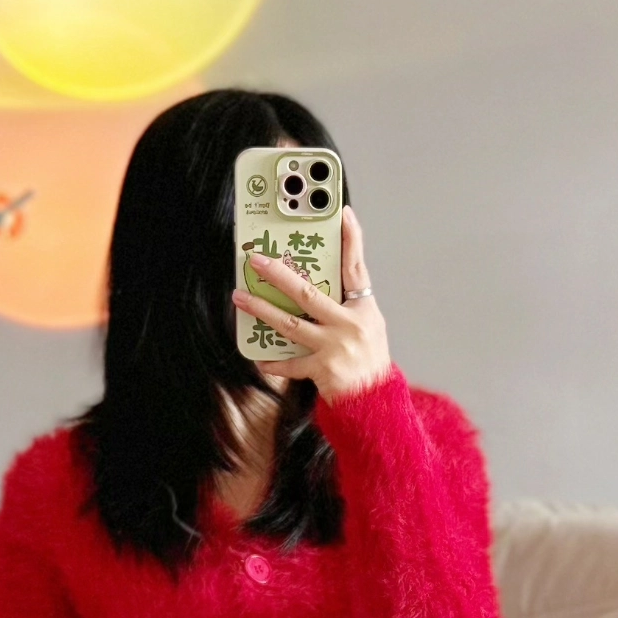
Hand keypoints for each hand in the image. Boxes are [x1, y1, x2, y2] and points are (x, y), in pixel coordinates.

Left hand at [233, 204, 390, 402]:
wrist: (377, 401)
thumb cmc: (370, 362)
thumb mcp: (369, 326)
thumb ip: (348, 306)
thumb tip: (317, 286)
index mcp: (363, 310)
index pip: (356, 268)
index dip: (351, 240)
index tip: (343, 216)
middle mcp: (349, 325)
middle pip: (308, 293)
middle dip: (279, 275)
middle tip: (257, 260)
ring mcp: (334, 347)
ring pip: (291, 324)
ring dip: (262, 310)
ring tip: (241, 297)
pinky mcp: (323, 370)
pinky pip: (291, 364)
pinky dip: (274, 363)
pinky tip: (259, 358)